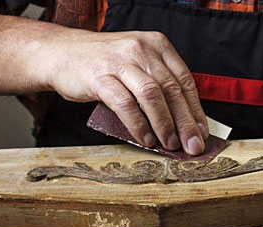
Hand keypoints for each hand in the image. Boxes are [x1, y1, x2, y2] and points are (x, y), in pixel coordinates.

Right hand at [36, 30, 208, 154]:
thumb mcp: (136, 65)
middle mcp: (141, 49)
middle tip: (193, 145)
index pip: (184, 80)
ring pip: (152, 95)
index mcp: (156, 45)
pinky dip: (138, 124)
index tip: (202, 132)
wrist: (60, 53)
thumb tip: (182, 124)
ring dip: (164, 124)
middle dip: (186, 121)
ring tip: (170, 144)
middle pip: (172, 89)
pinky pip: (125, 104)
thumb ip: (158, 85)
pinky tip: (146, 139)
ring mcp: (120, 61)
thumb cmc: (103, 64)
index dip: (196, 109)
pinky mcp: (100, 76)